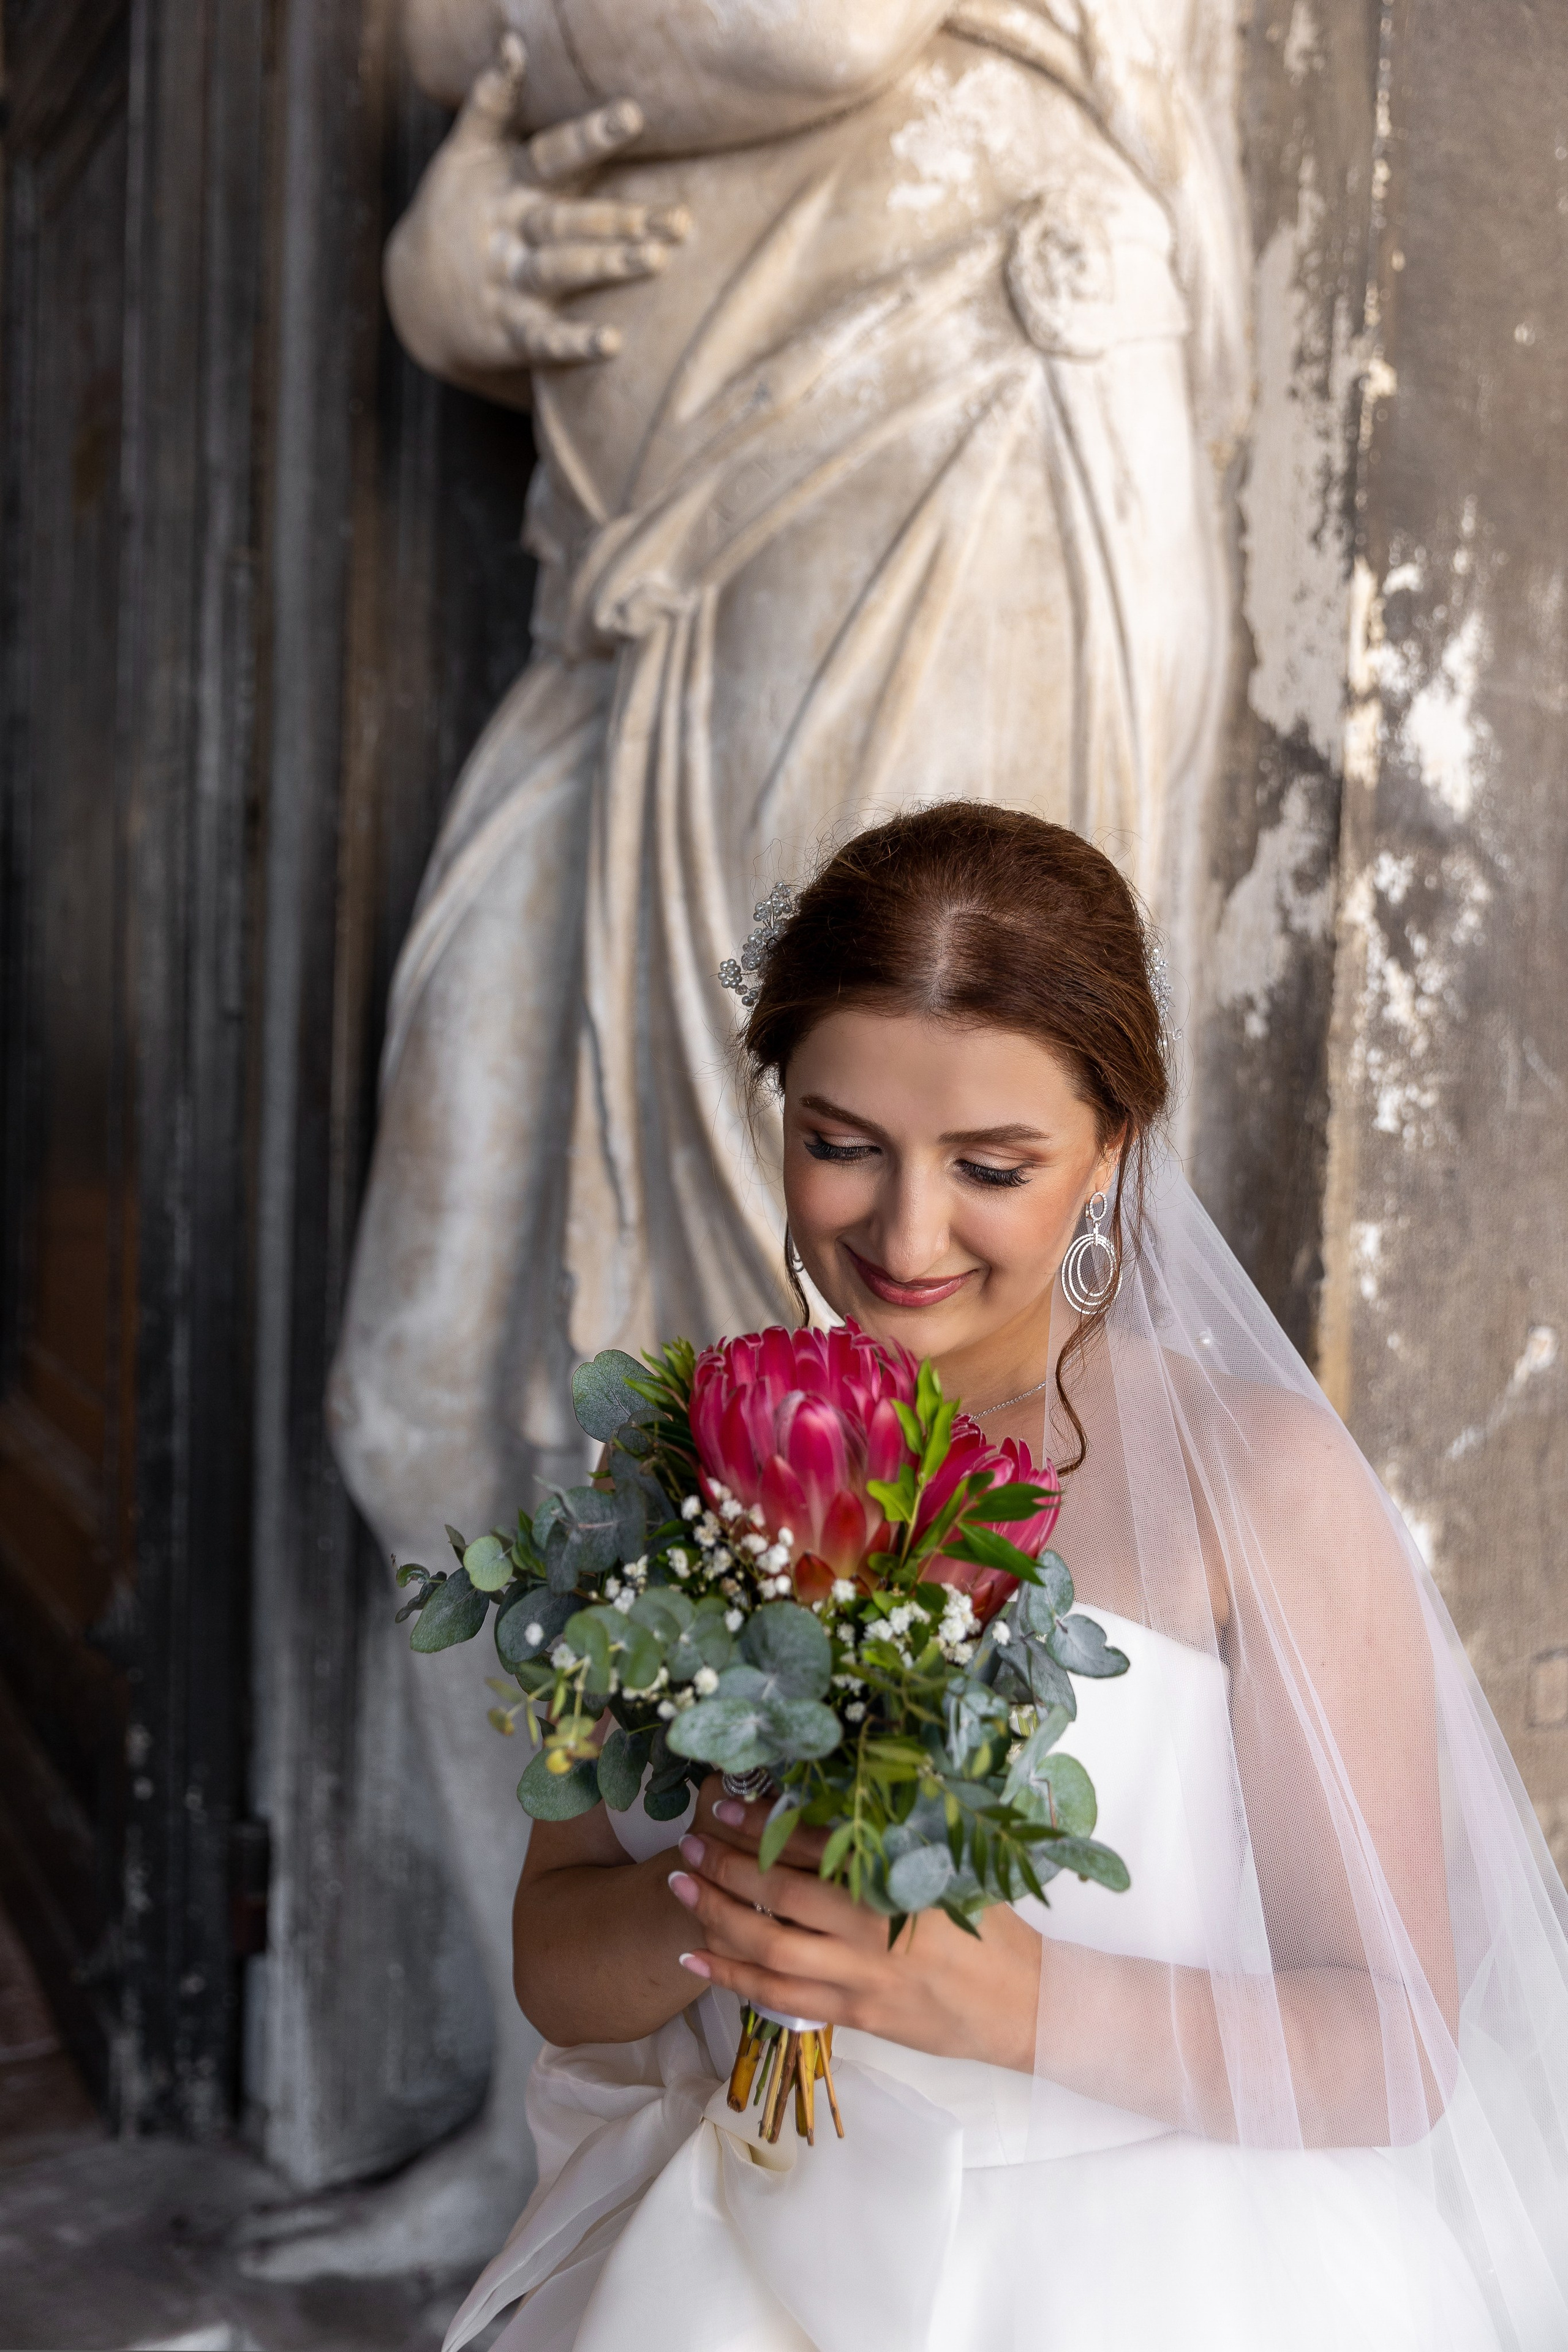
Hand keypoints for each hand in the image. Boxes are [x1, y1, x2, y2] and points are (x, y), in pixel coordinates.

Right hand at [384, 34, 689, 382]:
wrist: (414, 295)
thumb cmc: (456, 210)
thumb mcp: (464, 154)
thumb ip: (492, 102)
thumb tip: (515, 42)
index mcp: (508, 183)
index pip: (553, 154)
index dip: (590, 136)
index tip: (634, 115)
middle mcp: (510, 230)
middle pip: (566, 219)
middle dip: (616, 216)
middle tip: (676, 219)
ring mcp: (508, 282)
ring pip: (559, 272)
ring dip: (604, 267)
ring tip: (656, 261)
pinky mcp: (508, 331)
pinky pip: (545, 339)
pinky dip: (575, 344)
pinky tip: (613, 344)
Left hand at [667, 1786, 1042, 2071]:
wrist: (1025, 2005)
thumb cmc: (990, 1929)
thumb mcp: (950, 1870)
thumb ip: (897, 1842)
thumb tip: (840, 1799)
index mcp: (896, 1881)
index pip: (816, 1845)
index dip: (763, 1823)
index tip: (723, 1803)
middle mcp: (871, 1930)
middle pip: (780, 1895)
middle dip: (725, 1866)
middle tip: (688, 1843)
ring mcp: (859, 1979)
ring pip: (768, 1949)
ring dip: (716, 1916)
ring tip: (678, 1888)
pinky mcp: (854, 2016)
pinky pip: (779, 1998)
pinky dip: (731, 1978)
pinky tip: (696, 1959)